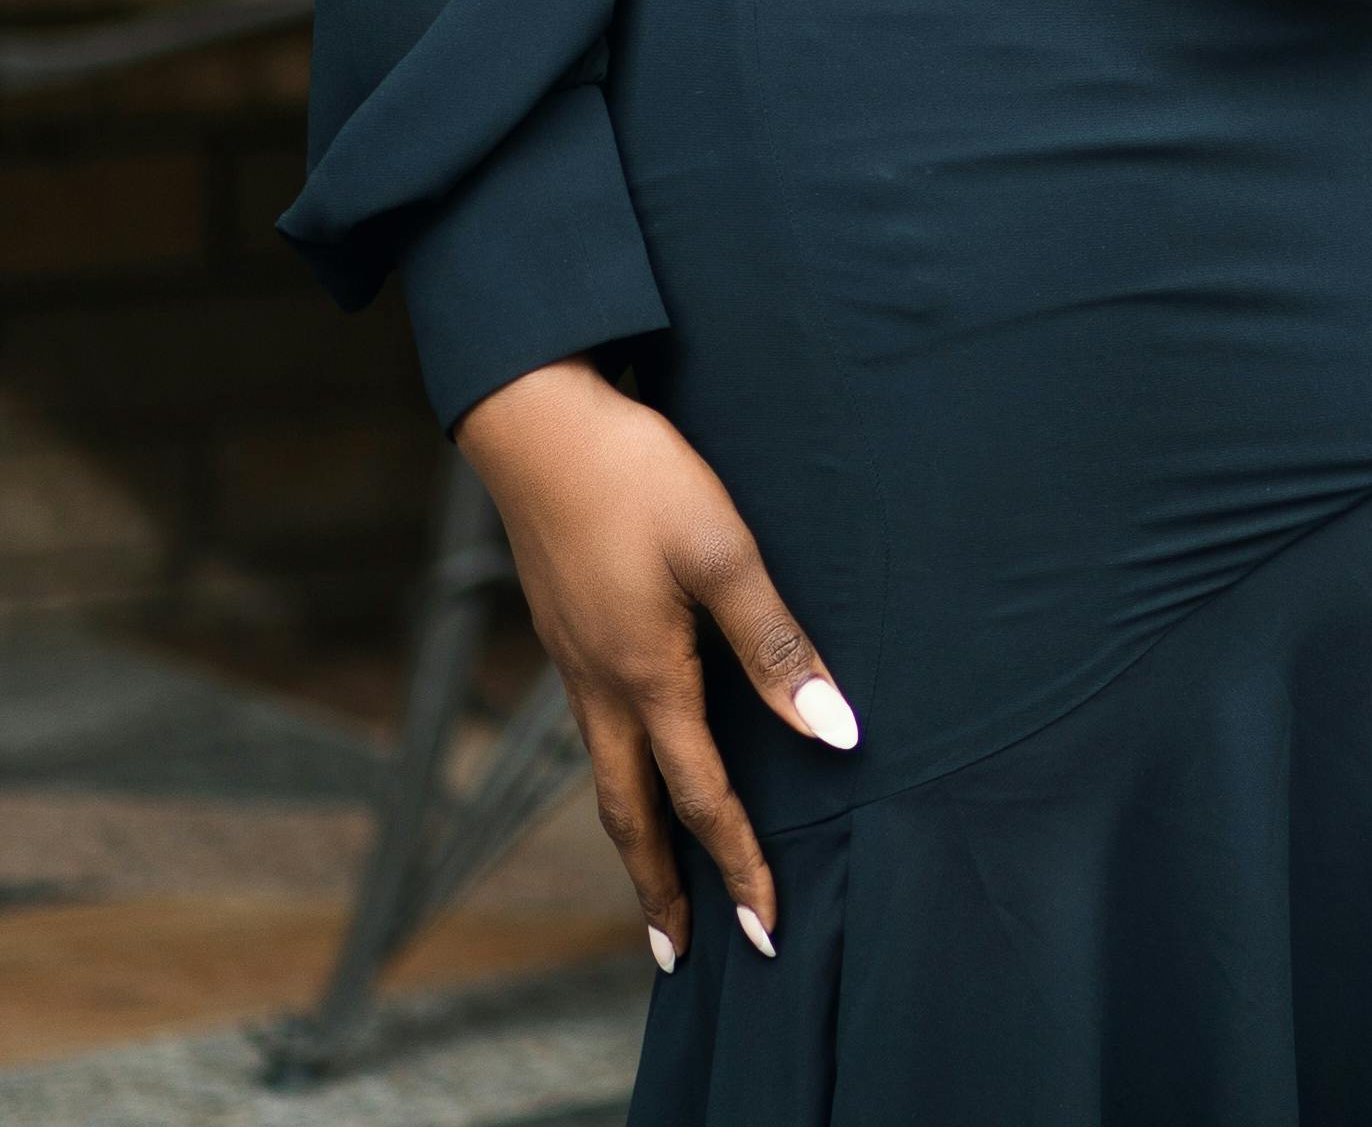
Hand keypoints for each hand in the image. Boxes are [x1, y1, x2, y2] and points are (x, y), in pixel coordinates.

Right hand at [452, 356, 856, 973]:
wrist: (534, 418)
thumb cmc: (637, 477)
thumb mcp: (723, 553)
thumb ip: (777, 646)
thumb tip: (837, 732)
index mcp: (647, 678)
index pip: (702, 799)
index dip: (740, 866)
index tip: (765, 930)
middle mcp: (601, 684)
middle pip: (629, 813)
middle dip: (657, 887)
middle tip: (677, 952)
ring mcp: (574, 658)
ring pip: (604, 773)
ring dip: (633, 834)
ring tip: (654, 877)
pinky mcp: (566, 627)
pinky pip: (593, 727)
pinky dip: (617, 772)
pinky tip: (631, 756)